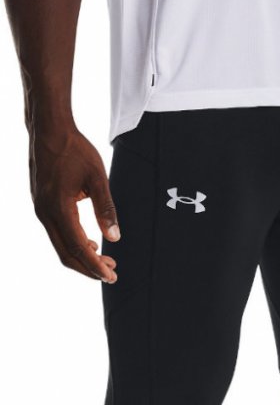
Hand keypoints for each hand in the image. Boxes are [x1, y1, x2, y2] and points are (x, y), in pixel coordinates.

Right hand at [30, 123, 119, 282]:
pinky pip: (56, 233)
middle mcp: (45, 213)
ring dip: (82, 256)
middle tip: (111, 273)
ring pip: (60, 245)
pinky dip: (72, 243)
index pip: (78, 247)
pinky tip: (89, 242)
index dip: (95, 265)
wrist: (48, 129)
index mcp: (58, 207)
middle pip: (66, 254)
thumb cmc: (74, 149)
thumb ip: (106, 209)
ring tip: (104, 260)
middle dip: (89, 267)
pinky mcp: (41, 205)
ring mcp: (40, 210)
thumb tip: (114, 237)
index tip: (110, 275)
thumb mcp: (97, 177)